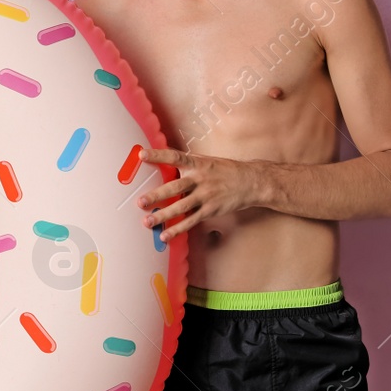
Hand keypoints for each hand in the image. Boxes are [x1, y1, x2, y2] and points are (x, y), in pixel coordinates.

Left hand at [137, 148, 259, 237]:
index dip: (158, 155)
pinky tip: (165, 235)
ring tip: (147, 222)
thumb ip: (186, 163)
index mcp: (197, 163)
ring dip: (163, 215)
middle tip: (140, 202)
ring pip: (181, 207)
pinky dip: (177, 229)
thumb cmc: (224, 170)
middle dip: (156, 195)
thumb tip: (163, 161)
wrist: (250, 182)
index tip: (142, 154)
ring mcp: (205, 195)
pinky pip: (190, 221)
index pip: (174, 157)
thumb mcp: (205, 161)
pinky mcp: (210, 210)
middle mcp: (200, 179)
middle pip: (175, 187)